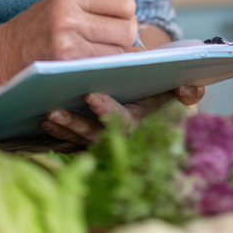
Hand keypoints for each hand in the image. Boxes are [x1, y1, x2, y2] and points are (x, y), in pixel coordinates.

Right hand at [0, 0, 139, 75]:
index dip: (126, 10)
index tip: (117, 18)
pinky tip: (96, 66)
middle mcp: (69, 17)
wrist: (0, 56)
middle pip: (128, 27)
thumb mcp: (59, 4)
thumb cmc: (36, 29)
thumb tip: (134, 20)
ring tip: (100, 53)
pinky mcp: (67, 67)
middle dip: (127, 35)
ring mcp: (68, 45)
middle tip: (113, 39)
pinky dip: (107, 68)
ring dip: (118, 55)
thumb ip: (93, 6)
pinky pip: (106, 68)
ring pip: (121, 52)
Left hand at [41, 85, 205, 144]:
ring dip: (62, 130)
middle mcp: (119, 140)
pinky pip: (68, 144)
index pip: (123, 123)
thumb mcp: (175, 88)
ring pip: (78, 141)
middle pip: (94, 136)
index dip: (107, 110)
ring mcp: (101, 143)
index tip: (90, 95)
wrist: (148, 93)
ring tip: (45, 115)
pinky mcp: (85, 143)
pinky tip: (42, 122)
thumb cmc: (158, 89)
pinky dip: (56, 135)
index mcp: (139, 126)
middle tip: (54, 110)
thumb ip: (188, 90)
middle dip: (75, 125)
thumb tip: (190, 90)